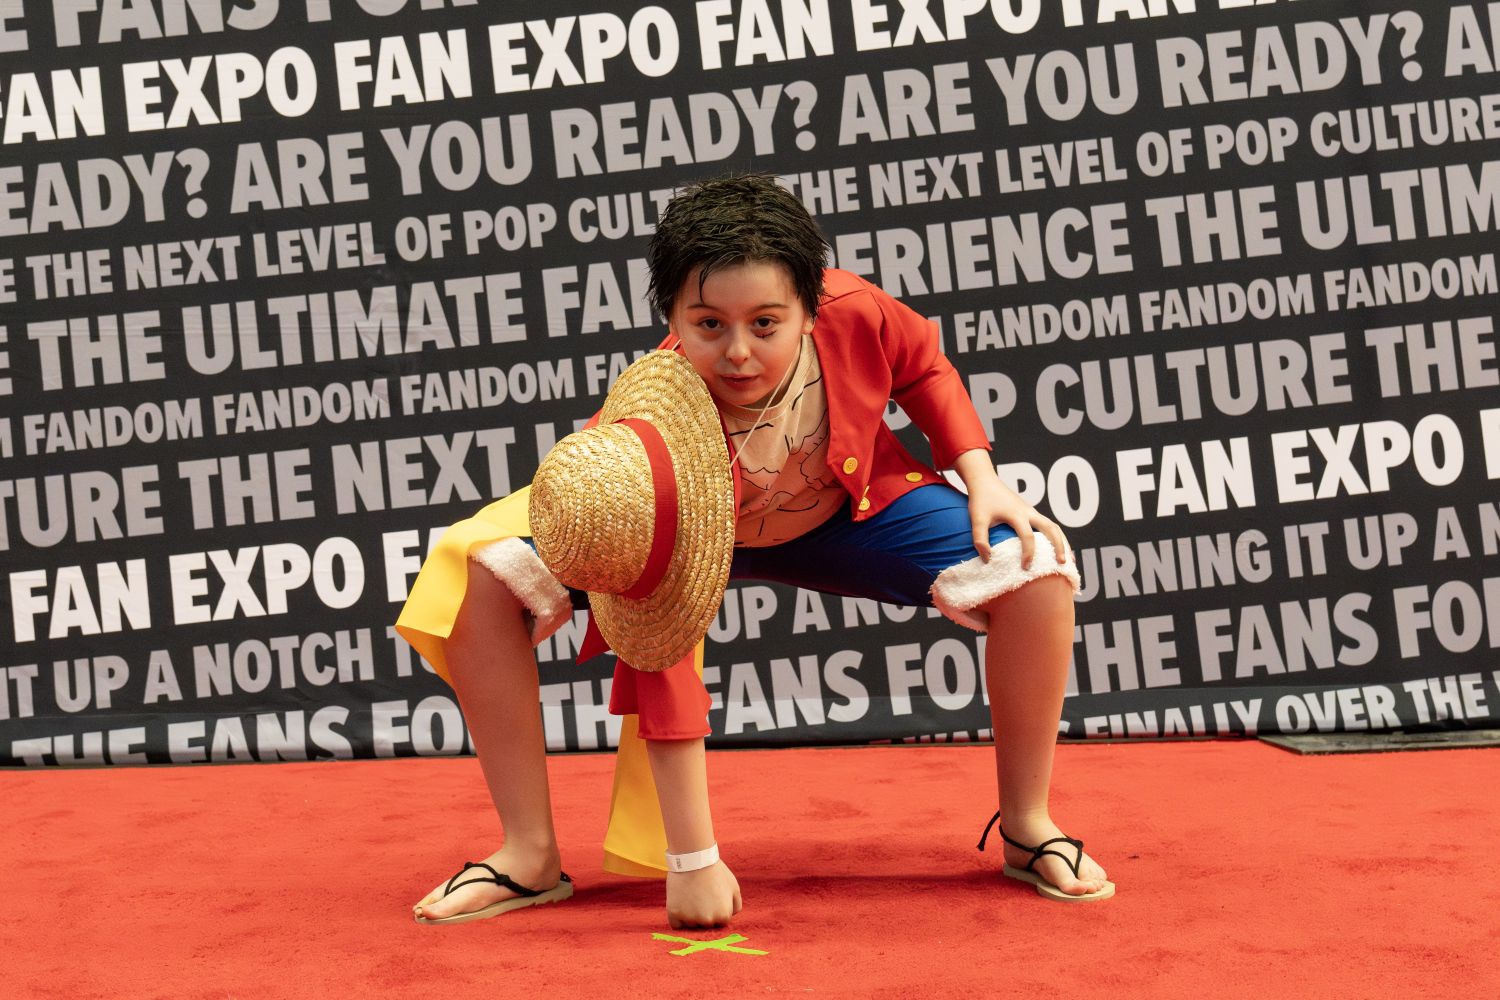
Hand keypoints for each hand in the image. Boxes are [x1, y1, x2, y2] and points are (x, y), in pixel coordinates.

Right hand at [665, 861, 742, 929]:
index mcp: (724, 916)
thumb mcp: (733, 887)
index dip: (715, 910)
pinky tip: (680, 902)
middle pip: (705, 926)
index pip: (719, 923)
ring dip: (690, 915)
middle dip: (703, 914)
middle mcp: (708, 921)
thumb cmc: (715, 870)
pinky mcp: (674, 914)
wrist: (694, 857)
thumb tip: (729, 918)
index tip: (711, 897)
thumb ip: (735, 906)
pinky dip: (677, 917)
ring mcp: (690, 918)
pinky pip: (676, 925)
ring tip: (690, 895)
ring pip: (690, 925)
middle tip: (700, 895)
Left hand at [953, 451, 1069, 568]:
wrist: (984, 480)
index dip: (1028, 553)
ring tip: (1067, 559)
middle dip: (1059, 546)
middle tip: (1063, 564)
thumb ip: (980, 540)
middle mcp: (1029, 511)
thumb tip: (988, 559)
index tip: (1025, 567)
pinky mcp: (1030, 511)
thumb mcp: (976, 520)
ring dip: (1061, 541)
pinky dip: (1055, 536)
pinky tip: (1055, 548)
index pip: (1028, 536)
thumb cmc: (980, 500)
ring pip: (1053, 526)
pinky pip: (1047, 524)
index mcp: (1017, 514)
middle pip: (1051, 528)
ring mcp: (1031, 510)